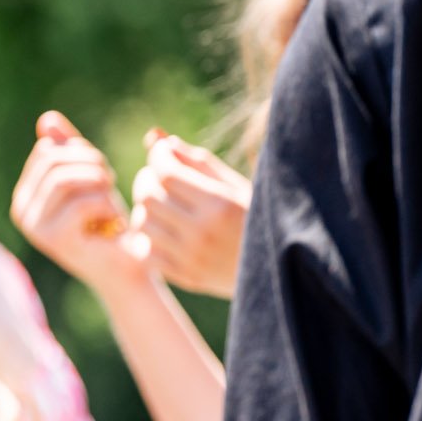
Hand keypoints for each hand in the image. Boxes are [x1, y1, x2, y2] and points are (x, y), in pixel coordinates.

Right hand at [10, 110, 145, 294]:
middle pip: (53, 161)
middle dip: (91, 163)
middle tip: (111, 182)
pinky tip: (114, 221)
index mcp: (24, 195)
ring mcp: (34, 227)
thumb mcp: (89, 179)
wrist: (126, 269)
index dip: (80, 152)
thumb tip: (47, 119)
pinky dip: (106, 205)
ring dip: (98, 183)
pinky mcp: (54, 240)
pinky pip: (82, 203)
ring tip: (112, 198)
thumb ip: (68, 151)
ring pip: (65, 179)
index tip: (102, 171)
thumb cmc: (109, 224)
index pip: (47, 151)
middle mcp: (21, 211)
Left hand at [129, 129, 250, 298]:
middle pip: (148, 196)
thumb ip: (201, 163)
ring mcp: (193, 258)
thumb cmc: (258, 219)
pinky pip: (145, 253)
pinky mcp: (187, 278)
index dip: (158, 156)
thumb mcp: (239, 186)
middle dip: (146, 179)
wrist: (280, 271)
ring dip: (145, 208)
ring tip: (160, 203)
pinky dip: (146, 238)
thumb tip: (164, 142)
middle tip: (157, 177)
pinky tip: (162, 229)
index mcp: (221, 204)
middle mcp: (204, 232)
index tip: (163, 153)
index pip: (167, 173)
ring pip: (141, 223)